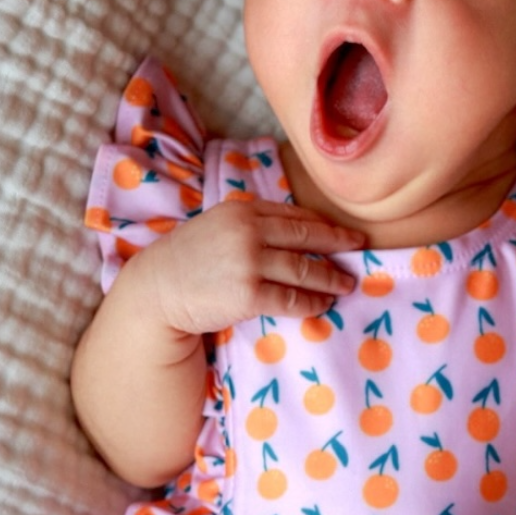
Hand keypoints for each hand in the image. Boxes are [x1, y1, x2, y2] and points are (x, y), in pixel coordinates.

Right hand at [140, 196, 365, 334]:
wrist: (157, 291)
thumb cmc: (187, 261)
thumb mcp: (217, 227)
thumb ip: (252, 224)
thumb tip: (295, 231)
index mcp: (242, 209)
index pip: (294, 215)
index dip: (324, 225)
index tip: (344, 233)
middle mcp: (249, 231)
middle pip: (307, 237)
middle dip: (338, 244)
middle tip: (359, 250)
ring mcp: (249, 263)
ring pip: (305, 269)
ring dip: (330, 278)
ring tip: (345, 284)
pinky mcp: (248, 295)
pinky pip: (292, 299)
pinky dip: (312, 302)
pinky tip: (324, 305)